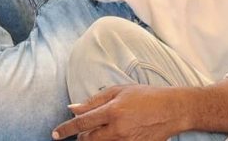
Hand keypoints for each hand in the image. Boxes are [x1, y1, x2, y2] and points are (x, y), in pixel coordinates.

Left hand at [52, 85, 191, 140]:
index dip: (65, 130)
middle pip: (88, 140)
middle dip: (81, 137)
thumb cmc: (145, 96)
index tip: (55, 134)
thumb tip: (73, 108)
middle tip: (84, 131)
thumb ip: (94, 101)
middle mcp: (118, 129)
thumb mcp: (118, 91)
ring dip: (95, 140)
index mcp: (112, 111)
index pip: (81, 123)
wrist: (172, 110)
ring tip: (102, 131)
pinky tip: (113, 135)